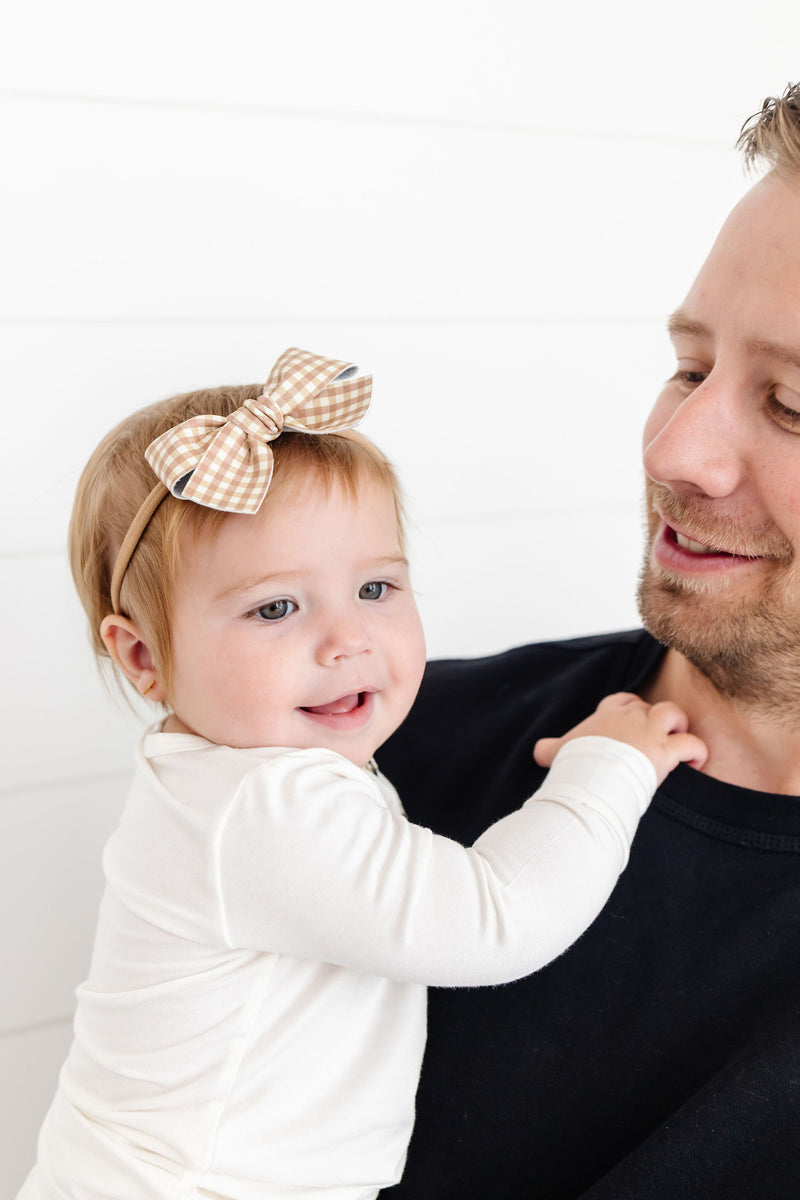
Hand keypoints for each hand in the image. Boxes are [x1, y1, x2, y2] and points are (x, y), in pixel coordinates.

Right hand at [533, 692, 707, 785]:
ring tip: (679, 744)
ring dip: (679, 727)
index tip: (631, 723)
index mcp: (607, 714)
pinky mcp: (665, 751)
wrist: (590, 776)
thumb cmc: (575, 763)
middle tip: (654, 741)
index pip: (624, 700)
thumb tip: (537, 751)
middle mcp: (631, 717)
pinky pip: (692, 744)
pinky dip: (697, 753)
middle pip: (650, 707)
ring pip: (674, 714)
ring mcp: (650, 732)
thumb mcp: (558, 751)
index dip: (631, 708)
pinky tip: (695, 764)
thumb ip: (550, 748)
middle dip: (655, 721)